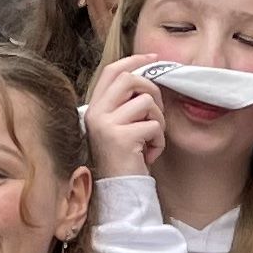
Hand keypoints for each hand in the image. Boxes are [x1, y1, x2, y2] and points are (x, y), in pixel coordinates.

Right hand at [83, 59, 162, 177]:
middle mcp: (96, 113)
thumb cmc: (124, 162)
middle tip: (157, 113)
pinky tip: (149, 155)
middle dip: (153, 90)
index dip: (135, 60)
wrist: (119, 194)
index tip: (154, 58)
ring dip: (158, 121)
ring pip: (147, 101)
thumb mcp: (121, 128)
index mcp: (94, 108)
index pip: (112, 71)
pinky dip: (159, 141)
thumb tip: (149, 77)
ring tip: (150, 140)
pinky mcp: (121, 138)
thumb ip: (127, 105)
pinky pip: (153, 126)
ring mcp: (106, 125)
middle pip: (130, 79)